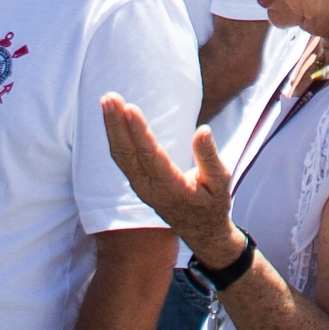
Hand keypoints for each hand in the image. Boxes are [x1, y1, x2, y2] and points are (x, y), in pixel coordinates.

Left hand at [99, 93, 245, 251]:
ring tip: (107, 100)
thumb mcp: (221, 182)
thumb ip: (209, 157)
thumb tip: (203, 130)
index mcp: (171, 188)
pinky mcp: (137, 182)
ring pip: (120, 155)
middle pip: (127, 154)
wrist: (201, 231)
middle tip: (109, 98)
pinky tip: (112, 117)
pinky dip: (115, 135)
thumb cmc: (213, 203)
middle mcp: (149, 188)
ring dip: (111, 127)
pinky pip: (122, 157)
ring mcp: (140, 186)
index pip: (150, 156)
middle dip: (116, 124)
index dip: (138, 132)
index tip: (129, 108)